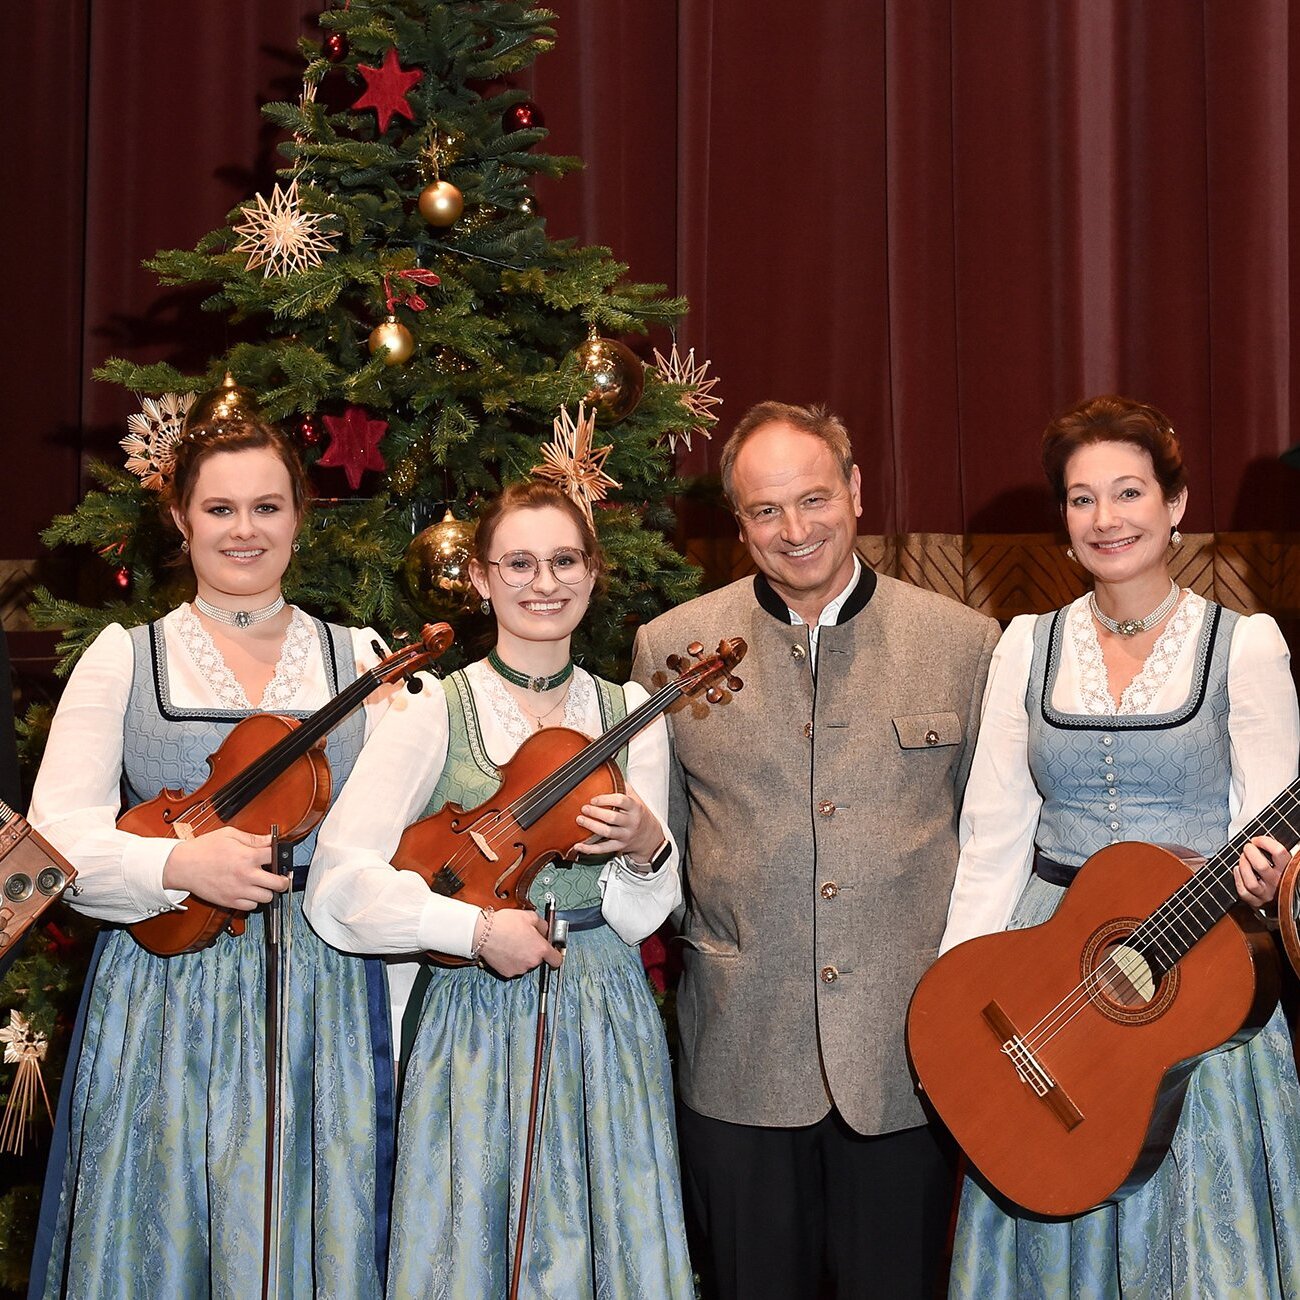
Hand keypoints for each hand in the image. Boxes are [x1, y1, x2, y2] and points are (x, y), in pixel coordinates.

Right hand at [161, 827, 287, 910]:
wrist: (182, 866)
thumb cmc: (203, 849)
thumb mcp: (229, 835)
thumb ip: (253, 838)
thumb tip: (270, 839)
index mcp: (248, 856)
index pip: (276, 857)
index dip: (280, 854)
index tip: (280, 855)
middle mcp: (246, 876)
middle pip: (279, 883)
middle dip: (283, 879)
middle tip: (281, 876)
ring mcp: (239, 891)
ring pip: (267, 898)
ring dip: (268, 891)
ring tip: (263, 884)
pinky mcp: (229, 902)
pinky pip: (251, 907)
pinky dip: (253, 901)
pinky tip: (249, 891)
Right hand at [475, 908, 561, 978]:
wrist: (483, 933)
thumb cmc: (504, 924)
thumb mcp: (529, 916)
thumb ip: (543, 924)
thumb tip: (546, 929)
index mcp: (541, 948)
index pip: (557, 960)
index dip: (556, 955)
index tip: (553, 952)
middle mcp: (532, 962)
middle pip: (539, 959)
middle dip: (534, 950)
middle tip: (525, 939)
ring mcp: (520, 969)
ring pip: (526, 963)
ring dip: (522, 956)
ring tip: (513, 943)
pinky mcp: (508, 973)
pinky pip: (514, 967)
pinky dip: (512, 961)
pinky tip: (506, 950)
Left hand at [573, 786, 661, 862]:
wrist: (650, 836)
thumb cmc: (639, 814)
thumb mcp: (636, 798)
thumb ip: (624, 786)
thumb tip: (610, 772)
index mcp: (635, 808)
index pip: (621, 801)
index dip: (606, 799)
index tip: (594, 799)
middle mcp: (631, 822)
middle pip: (612, 818)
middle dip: (596, 813)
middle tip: (584, 808)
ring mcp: (625, 836)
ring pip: (607, 833)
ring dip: (591, 826)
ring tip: (580, 820)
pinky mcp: (619, 846)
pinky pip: (603, 849)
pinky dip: (589, 849)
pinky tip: (578, 846)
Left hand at [1234, 834, 1291, 907]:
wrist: (1281, 899)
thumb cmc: (1279, 874)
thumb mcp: (1283, 862)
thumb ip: (1274, 851)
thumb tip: (1259, 838)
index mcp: (1287, 870)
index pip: (1278, 852)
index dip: (1264, 841)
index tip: (1256, 840)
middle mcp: (1278, 883)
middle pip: (1261, 866)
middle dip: (1250, 853)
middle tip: (1247, 848)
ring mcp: (1267, 894)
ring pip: (1251, 882)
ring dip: (1243, 866)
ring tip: (1242, 858)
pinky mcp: (1256, 902)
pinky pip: (1243, 892)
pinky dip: (1238, 879)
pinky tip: (1237, 870)